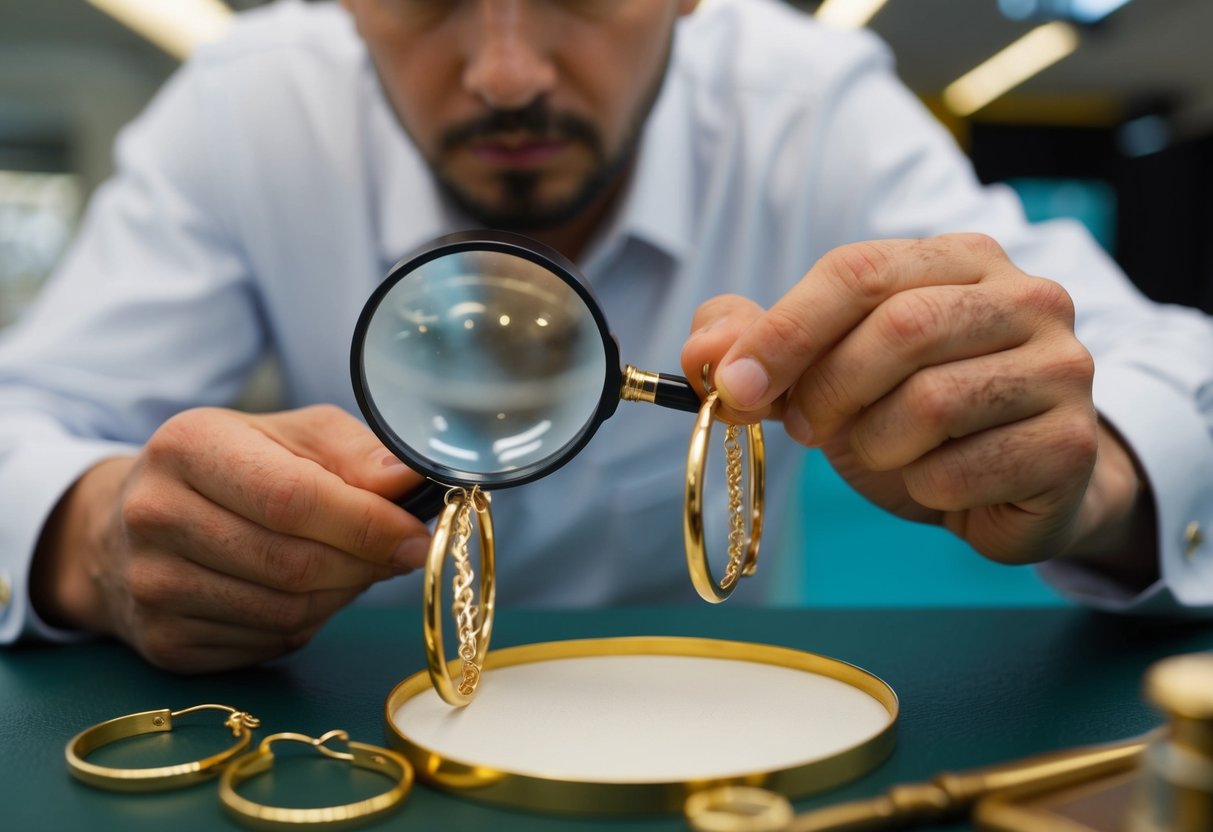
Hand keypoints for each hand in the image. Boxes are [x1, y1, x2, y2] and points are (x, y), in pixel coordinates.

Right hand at [30, 404, 429, 672]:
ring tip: (352, 568)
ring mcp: (152, 585)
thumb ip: (352, 452)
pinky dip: (307, 622)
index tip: (416, 537)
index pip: (294, 499)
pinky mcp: (164, 641)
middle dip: (363, 565)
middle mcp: (157, 516)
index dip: (366, 524)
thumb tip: (411, 482)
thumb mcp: (288, 435)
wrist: (129, 524)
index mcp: (189, 447)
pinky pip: (267, 642)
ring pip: (286, 611)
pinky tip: (307, 593)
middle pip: (293, 564)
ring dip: (341, 595)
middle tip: (397, 555)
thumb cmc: (232, 468)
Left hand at [682, 234, 1148, 570]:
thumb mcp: (833, 370)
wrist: (1015, 482)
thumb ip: (763, 345)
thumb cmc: (915, 414)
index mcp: (959, 260)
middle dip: (829, 389)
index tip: (734, 384)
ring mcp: (1060, 368)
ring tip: (879, 449)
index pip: (858, 271)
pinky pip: (964, 469)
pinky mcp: (1070, 443)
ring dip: (877, 443)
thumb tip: (703, 354)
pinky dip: (923, 486)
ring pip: (932, 402)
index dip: (786, 330)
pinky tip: (934, 481)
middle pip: (901, 328)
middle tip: (805, 427)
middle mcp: (1025, 299)